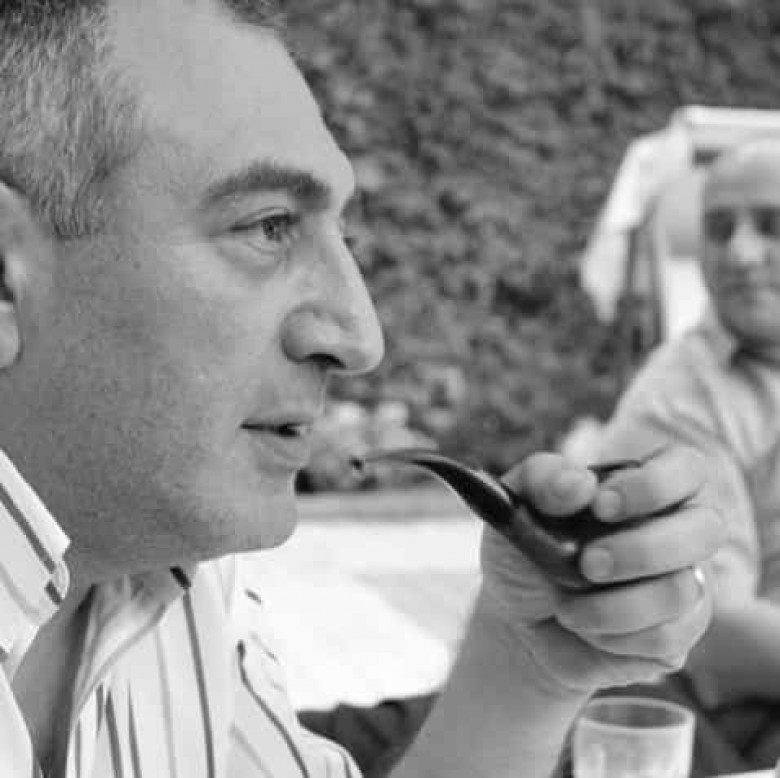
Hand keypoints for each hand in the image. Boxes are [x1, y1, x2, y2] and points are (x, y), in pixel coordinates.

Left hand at [476, 445, 724, 693]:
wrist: (516, 619)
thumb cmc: (524, 549)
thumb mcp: (515, 505)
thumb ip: (541, 480)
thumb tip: (579, 483)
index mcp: (644, 487)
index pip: (686, 468)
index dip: (654, 485)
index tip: (602, 505)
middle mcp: (675, 532)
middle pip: (705, 530)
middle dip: (642, 550)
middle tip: (586, 563)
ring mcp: (683, 585)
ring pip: (682, 591)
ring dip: (613, 604)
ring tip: (564, 603)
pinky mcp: (677, 635)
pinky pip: (666, 638)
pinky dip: (613, 636)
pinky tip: (585, 628)